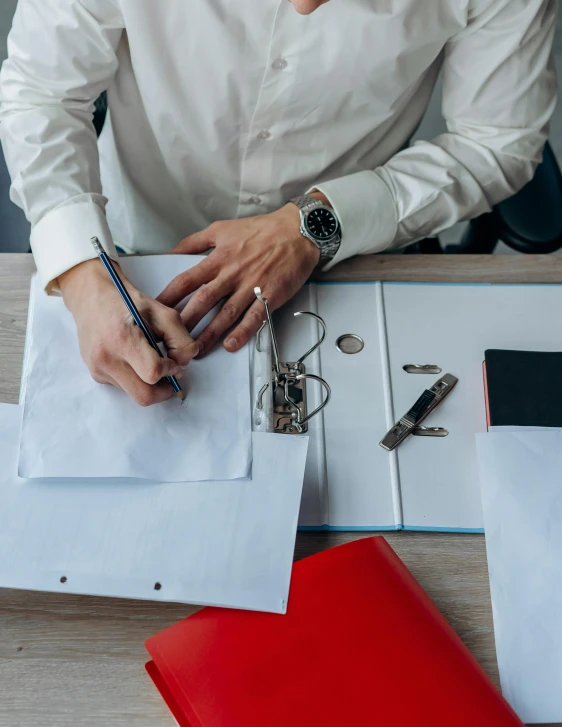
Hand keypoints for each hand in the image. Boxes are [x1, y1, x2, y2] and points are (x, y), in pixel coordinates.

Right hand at [59, 259, 199, 405]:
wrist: (90, 297)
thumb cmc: (127, 301)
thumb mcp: (160, 312)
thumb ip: (180, 339)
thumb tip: (183, 365)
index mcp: (123, 339)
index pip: (153, 372)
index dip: (169, 370)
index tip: (172, 360)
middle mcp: (106, 358)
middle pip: (144, 396)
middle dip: (163, 391)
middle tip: (171, 377)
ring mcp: (98, 369)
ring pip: (134, 394)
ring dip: (149, 384)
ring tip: (151, 361)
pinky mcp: (95, 374)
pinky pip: (123, 387)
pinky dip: (135, 379)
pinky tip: (133, 359)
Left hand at [156, 203, 320, 354]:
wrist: (297, 231)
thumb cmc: (261, 230)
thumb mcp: (222, 229)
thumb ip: (195, 242)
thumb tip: (171, 253)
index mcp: (218, 258)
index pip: (186, 281)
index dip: (169, 298)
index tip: (155, 312)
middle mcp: (231, 274)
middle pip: (202, 301)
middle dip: (185, 322)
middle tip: (171, 339)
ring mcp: (251, 286)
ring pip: (226, 313)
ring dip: (209, 333)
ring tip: (195, 350)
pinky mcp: (271, 295)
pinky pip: (254, 317)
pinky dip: (242, 332)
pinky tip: (230, 345)